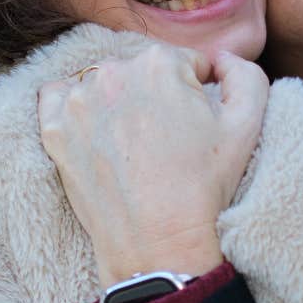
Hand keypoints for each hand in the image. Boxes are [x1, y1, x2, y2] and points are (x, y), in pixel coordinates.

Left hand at [38, 44, 268, 283]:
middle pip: (142, 72)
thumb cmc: (205, 186)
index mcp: (159, 63)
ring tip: (133, 145)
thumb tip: (222, 58)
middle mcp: (112, 73)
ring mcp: (77, 103)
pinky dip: (73, 109)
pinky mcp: (54, 131)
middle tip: (167, 140)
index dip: (196, 93)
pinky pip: (56, 99)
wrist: (159, 244)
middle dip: (156, 97)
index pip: (183, 63)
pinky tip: (94, 132)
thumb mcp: (247, 124)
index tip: (195, 125)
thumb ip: (245, 73)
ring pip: (103, 85)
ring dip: (117, 103)